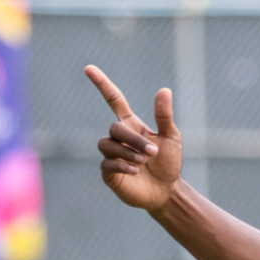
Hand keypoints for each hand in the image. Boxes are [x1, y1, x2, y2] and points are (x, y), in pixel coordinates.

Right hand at [85, 65, 181, 212]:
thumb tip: (164, 90)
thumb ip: (164, 116)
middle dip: (133, 140)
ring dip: (127, 153)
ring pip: (107, 144)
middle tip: (152, 153)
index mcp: (131, 125)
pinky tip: (135, 171)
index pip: (113, 99)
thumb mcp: (171, 138)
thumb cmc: (168, 163)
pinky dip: (122, 166)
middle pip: (115, 128)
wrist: (167, 191)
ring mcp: (111, 155)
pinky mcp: (109, 173)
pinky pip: (107, 164)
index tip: (88, 68)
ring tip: (143, 163)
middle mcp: (118, 138)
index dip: (102, 84)